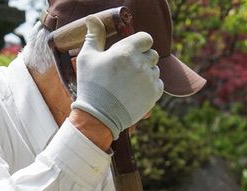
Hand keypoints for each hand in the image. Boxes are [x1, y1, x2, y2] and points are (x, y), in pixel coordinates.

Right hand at [70, 15, 162, 138]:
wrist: (99, 116)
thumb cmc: (91, 85)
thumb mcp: (87, 58)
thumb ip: (94, 36)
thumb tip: (93, 19)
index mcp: (126, 51)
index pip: (146, 38)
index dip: (140, 43)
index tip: (133, 50)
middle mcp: (141, 63)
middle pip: (152, 54)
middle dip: (143, 58)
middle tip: (129, 68)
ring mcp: (150, 79)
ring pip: (156, 70)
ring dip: (146, 73)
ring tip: (130, 82)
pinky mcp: (154, 95)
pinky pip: (159, 84)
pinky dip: (151, 86)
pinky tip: (136, 90)